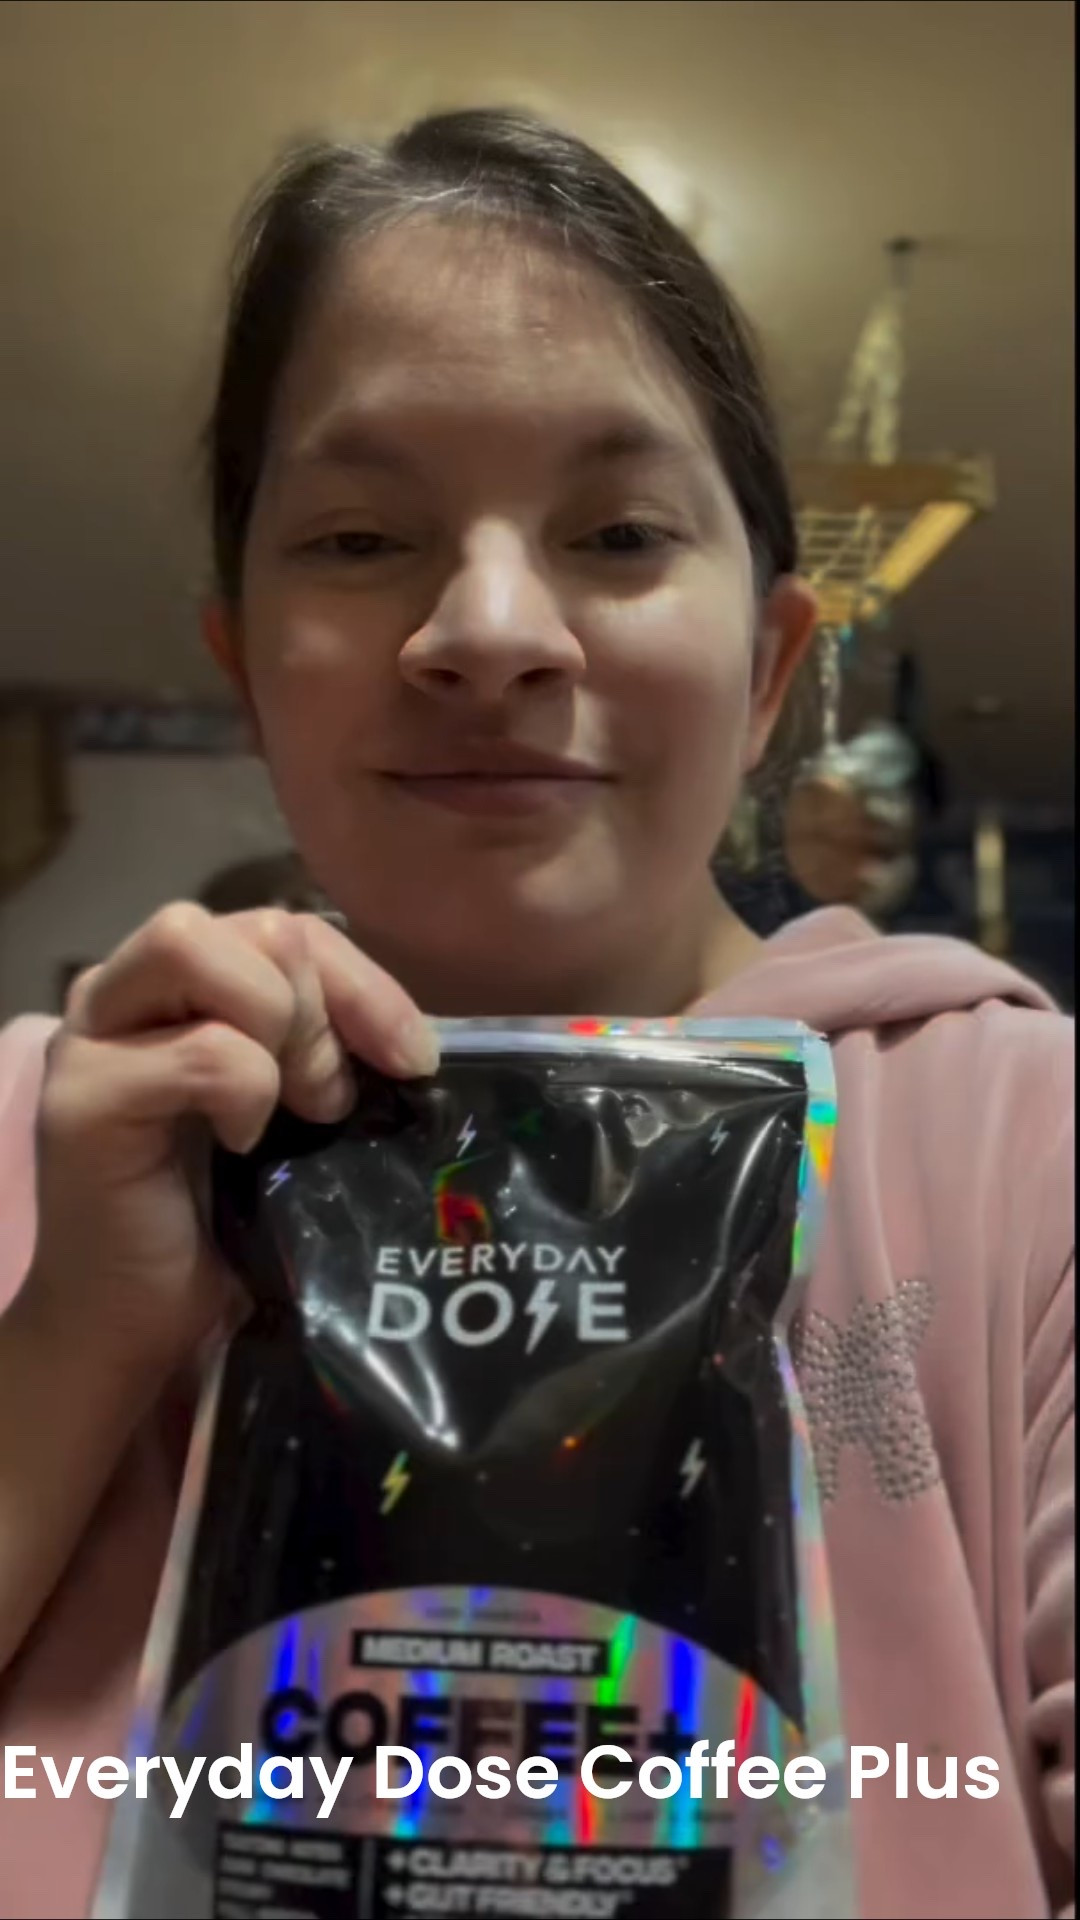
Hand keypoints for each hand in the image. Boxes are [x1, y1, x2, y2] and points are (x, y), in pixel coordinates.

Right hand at [25, 903, 436, 1376]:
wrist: (142, 1324)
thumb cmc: (224, 1220)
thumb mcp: (293, 1107)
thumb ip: (323, 1044)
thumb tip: (414, 1038)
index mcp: (179, 982)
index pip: (286, 925)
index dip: (362, 981)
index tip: (413, 1058)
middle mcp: (123, 987)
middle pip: (255, 923)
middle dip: (321, 1008)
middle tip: (330, 1100)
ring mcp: (92, 1034)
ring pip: (195, 945)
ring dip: (277, 1031)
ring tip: (290, 1112)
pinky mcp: (83, 1097)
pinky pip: (204, 1052)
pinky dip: (246, 1095)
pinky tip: (242, 1146)